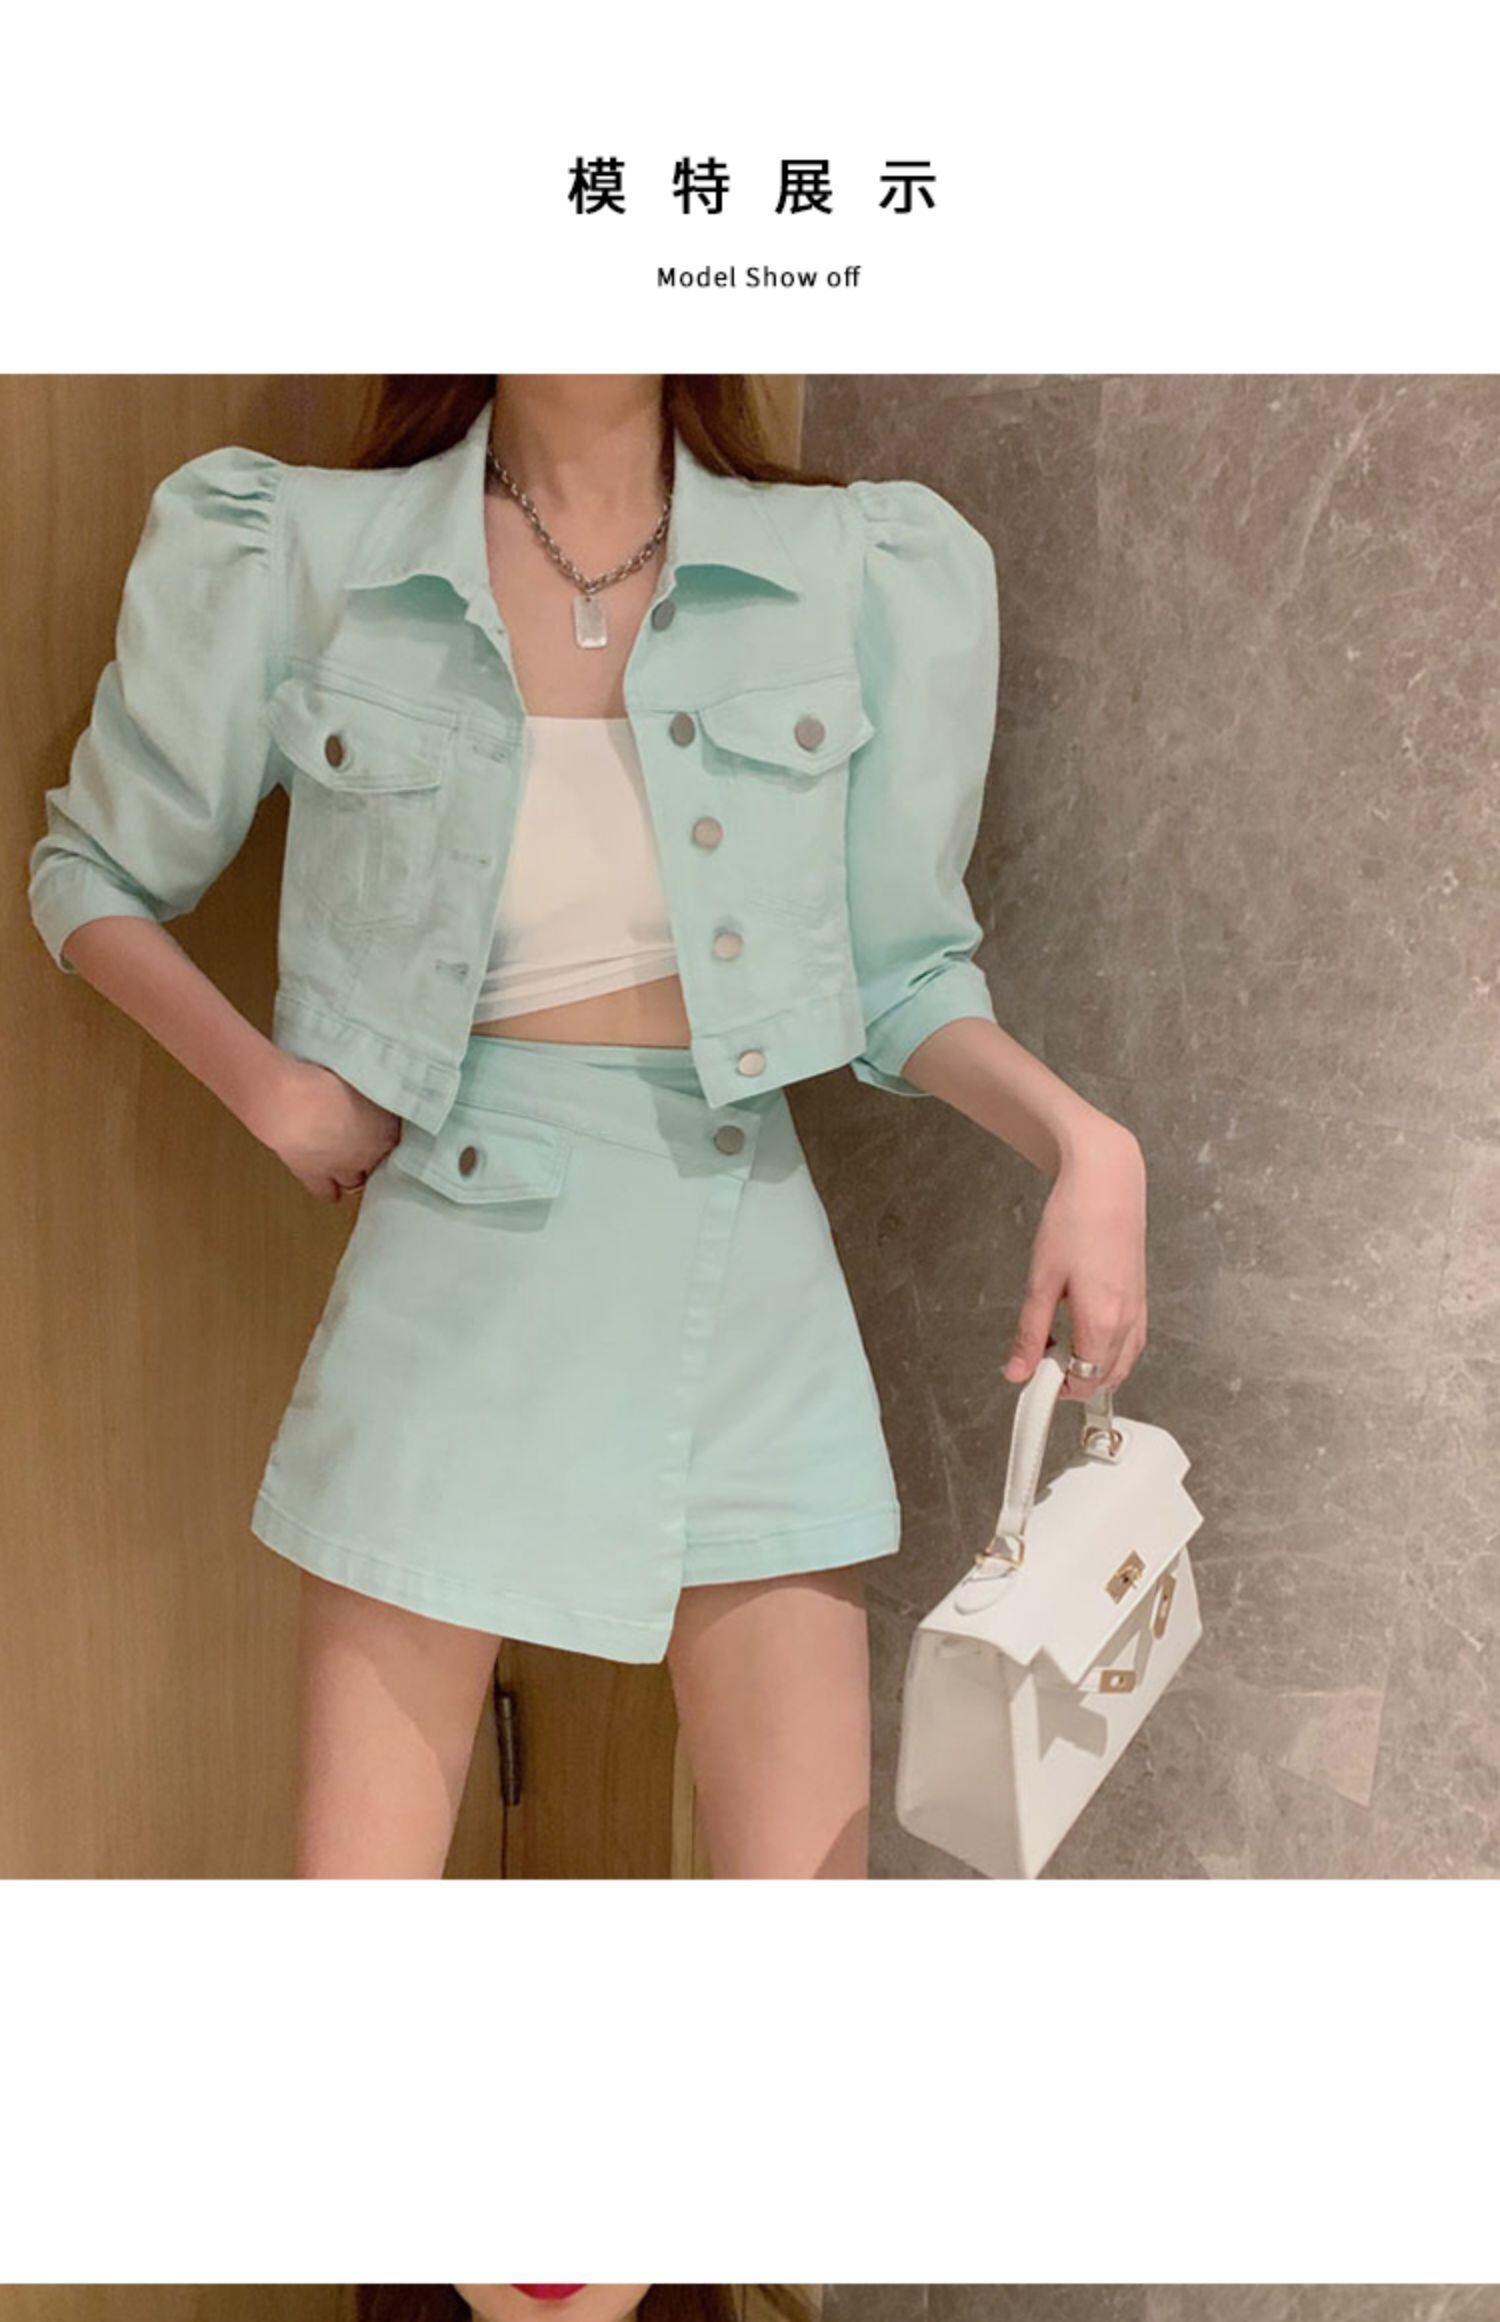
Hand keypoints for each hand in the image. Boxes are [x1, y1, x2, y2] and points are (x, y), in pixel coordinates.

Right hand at [249, 1054, 403, 1202]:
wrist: (291, 1101)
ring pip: (355, 1183)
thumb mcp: (362, 1077)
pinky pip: (326, 1192)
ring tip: (346, 1163)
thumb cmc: (325, 1082)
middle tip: (361, 1142)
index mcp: (387, 1130)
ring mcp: (343, 1169)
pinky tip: (328, 1183)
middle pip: (377, 1163)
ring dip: (353, 1175)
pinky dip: (329, 1189)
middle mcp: (369, 1155)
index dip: (384, 1132)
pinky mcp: (314, 1176)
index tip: (378, 1125)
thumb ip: (375, 1090)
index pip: (395, 1139)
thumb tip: (376, 1088)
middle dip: (371, 1155)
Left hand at [1003, 1114, 1147, 1397]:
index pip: (1084, 1381)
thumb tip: (1018, 1373)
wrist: (1108, 1181)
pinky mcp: (1141, 1295)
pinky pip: (1131, 1341)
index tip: (1030, 1376)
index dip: (1056, 1388)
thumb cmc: (1073, 1222)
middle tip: (1040, 1361)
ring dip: (1094, 1369)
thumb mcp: (1041, 1280)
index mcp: (1103, 1322)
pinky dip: (1110, 1351)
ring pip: (1123, 1363)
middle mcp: (1128, 1322)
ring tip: (1058, 1348)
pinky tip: (1086, 1333)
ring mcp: (1139, 1309)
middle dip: (1074, 1381)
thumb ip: (1030, 1332)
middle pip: (1106, 1378)